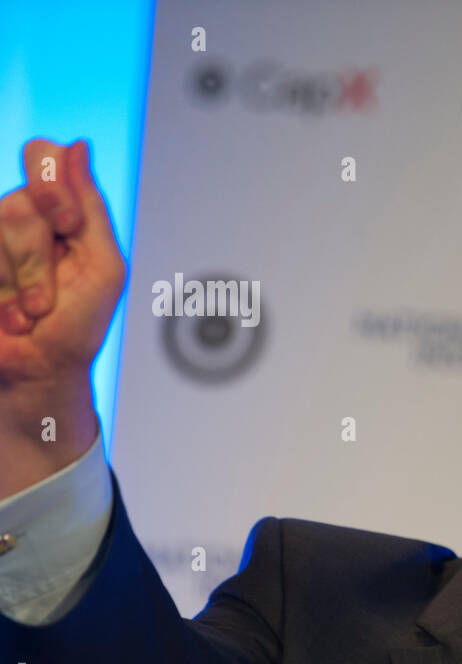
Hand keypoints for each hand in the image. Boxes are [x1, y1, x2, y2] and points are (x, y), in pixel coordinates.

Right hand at [0, 138, 124, 495]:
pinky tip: (11, 319)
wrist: (40, 373)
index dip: (51, 185)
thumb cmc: (78, 326)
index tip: (67, 224)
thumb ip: (92, 207)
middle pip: (18, 202)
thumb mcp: (104, 267)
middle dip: (38, 258)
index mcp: (56, 212)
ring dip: (18, 284)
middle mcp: (16, 219)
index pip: (42, 157)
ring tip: (29, 312)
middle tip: (49, 296)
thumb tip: (78, 145)